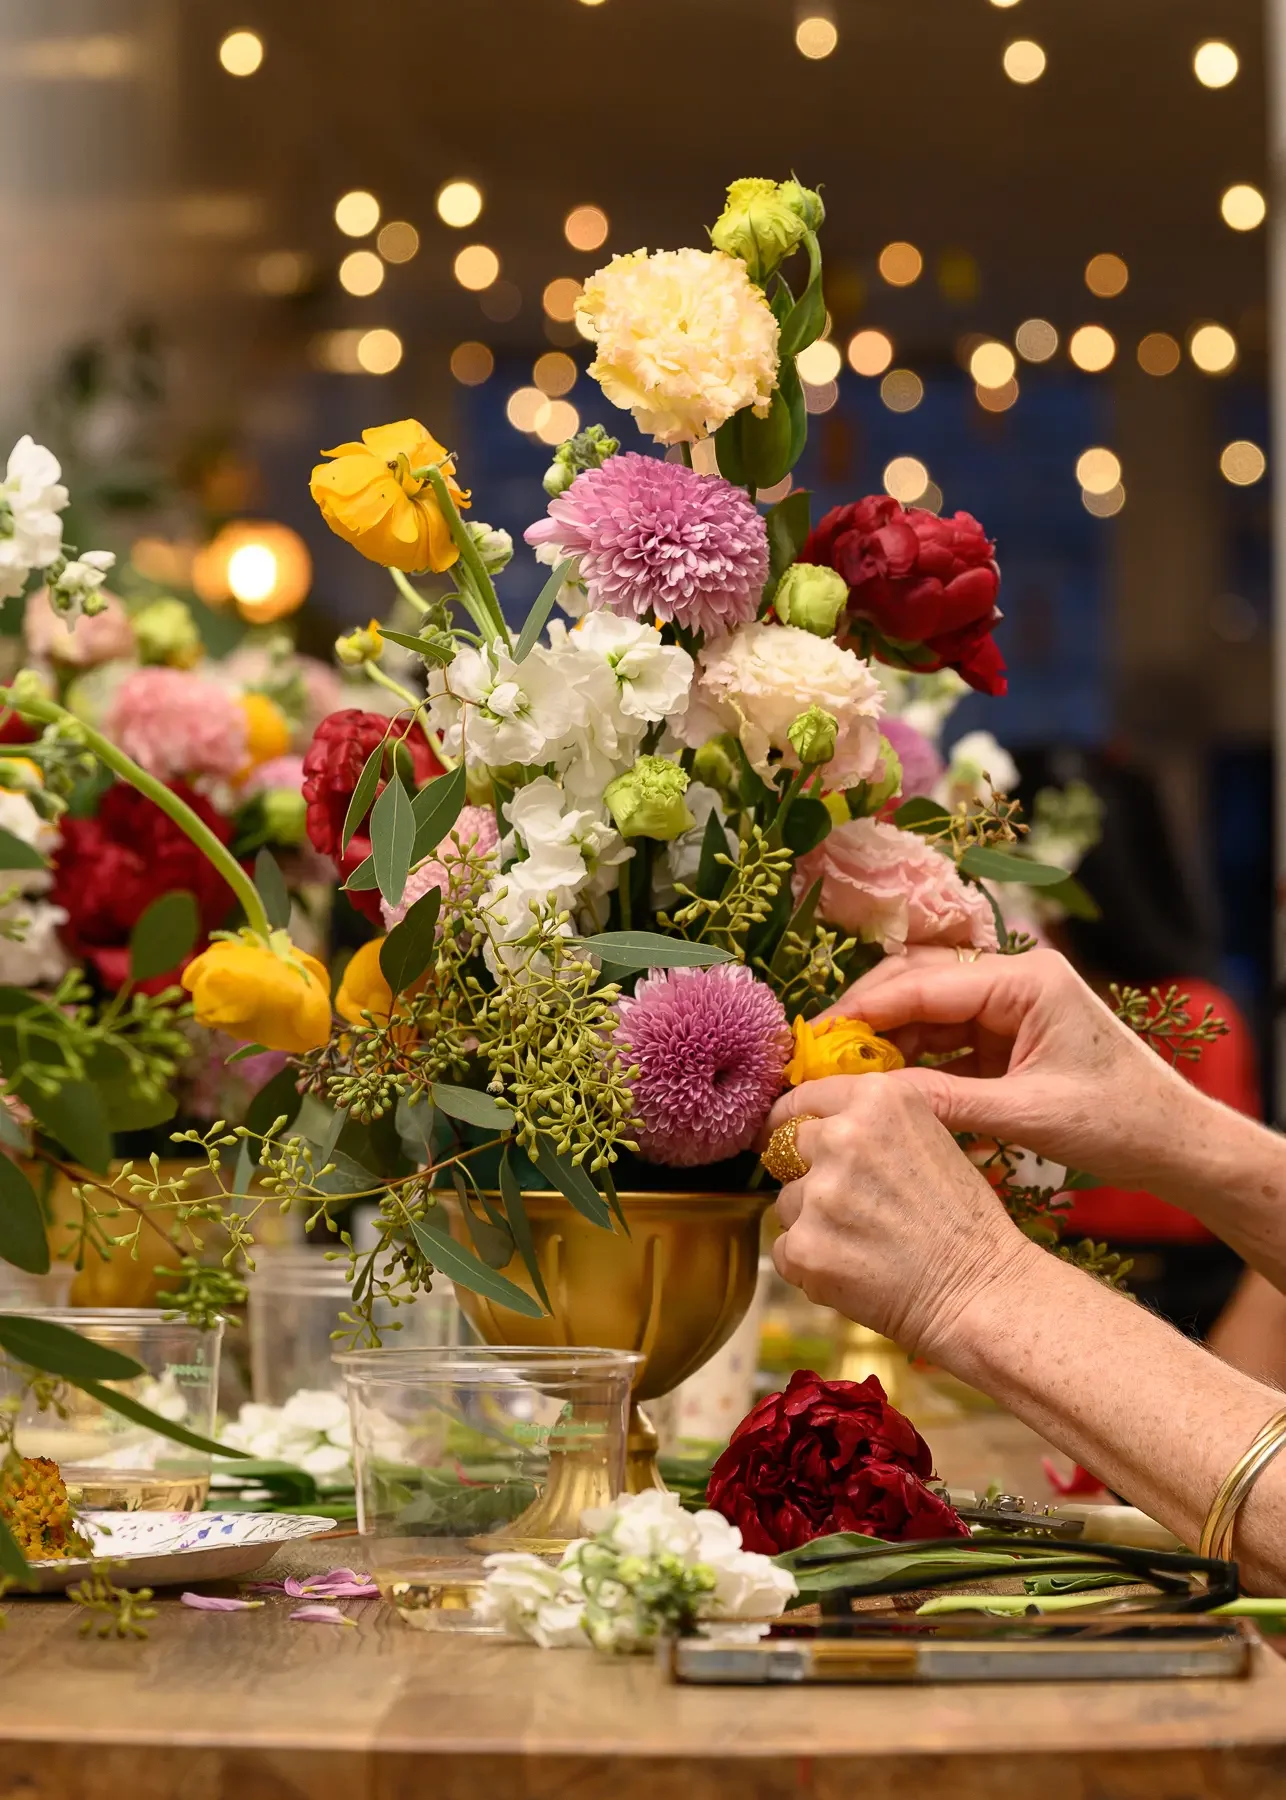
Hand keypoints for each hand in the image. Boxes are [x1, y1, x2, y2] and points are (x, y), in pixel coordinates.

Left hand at [764, 1075, 1036, 1358]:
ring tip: (863, 1244)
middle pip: (790, 1148)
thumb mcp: (927, 1138)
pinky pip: (785, 1250)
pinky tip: (852, 1272)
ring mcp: (819, 1193)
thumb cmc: (964, 1220)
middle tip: (852, 1207)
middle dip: (810, 1174)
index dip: (791, 1119)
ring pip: (788, 1202)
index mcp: (876, 1099)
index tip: (780, 1133)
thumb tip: (811, 1126)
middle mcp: (841, 1136)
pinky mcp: (805, 1247)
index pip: (805, 1099)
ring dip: (812, 1223)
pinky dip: (809, 1264)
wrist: (981, 1291)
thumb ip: (870, 1124)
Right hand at [824, 946, 1223, 1195]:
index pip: (925, 983)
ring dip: (886, 1043)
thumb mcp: (1026, 1114)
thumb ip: (945, 1102)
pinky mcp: (1008, 1036)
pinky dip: (913, 1062)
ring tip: (841, 1077)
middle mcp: (1015, 979)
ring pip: (926, 1012)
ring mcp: (1010, 1006)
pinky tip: (882, 1087)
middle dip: (867, 1019)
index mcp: (1026, 979)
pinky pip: (945, 1039)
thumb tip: (869, 1101)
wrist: (1173, 1143)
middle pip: (918, 984)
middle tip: (818, 1055)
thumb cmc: (1117, 1122)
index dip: (865, 1010)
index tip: (818, 1039)